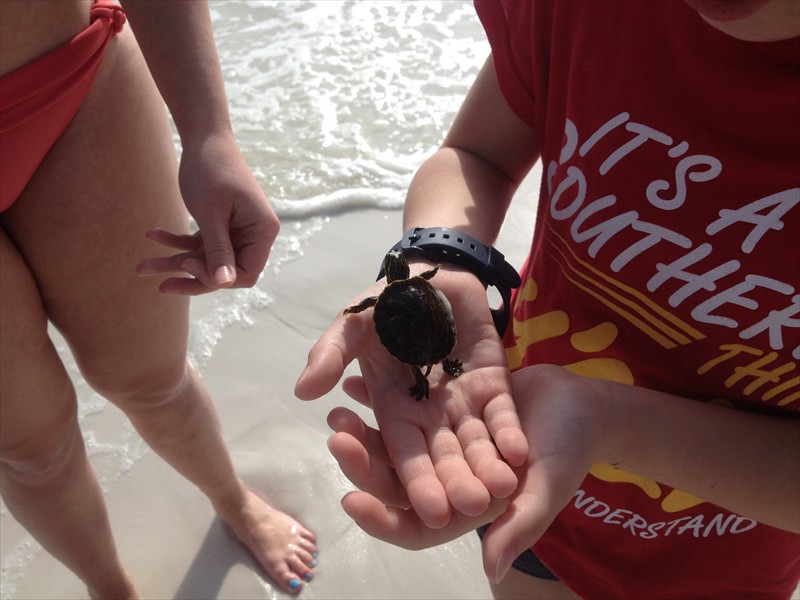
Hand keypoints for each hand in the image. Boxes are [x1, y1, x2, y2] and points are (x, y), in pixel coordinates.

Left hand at [137, 131, 279, 294]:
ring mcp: (237, 231)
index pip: (246, 274)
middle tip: (159, 284)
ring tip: (142, 266)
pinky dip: (176, 242)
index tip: (188, 263)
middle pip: (225, 272)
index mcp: (263, 232)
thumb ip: (218, 250)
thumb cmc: (211, 170)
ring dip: (175, 262)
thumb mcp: (211, 213)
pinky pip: (198, 244)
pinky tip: (152, 234)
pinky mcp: (220, 226)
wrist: (203, 137)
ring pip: (207, 260)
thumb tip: (224, 284)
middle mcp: (254, 235)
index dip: (217, 277)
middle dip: (191, 276)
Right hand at [295, 262, 528, 527]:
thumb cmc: (387, 302)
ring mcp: (463, 401)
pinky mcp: (493, 384)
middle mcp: (428, 414)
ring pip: (476, 442)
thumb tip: (302, 392)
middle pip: (444, 457)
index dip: (419, 481)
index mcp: (393, 409)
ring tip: (503, 489)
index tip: (432, 513)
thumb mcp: (353, 324)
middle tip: (471, 509)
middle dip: (456, 483)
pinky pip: (503, 413)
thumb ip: (331, 354)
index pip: (406, 453)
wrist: (430, 273)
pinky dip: (510, 433)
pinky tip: (521, 454)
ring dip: (488, 466)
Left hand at [325, 364, 606, 582]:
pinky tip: (357, 381)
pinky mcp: (443, 413)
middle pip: (396, 479)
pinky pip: (406, 407)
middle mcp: (447, 478)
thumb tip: (491, 571)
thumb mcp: (548, 486)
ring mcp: (442, 444)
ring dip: (365, 429)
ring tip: (336, 408)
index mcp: (465, 507)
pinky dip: (382, 396)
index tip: (351, 499)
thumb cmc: (571, 450)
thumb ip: (521, 525)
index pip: (415, 525)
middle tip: (336, 438)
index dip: (383, 517)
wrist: (580, 403)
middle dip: (364, 463)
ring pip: (394, 443)